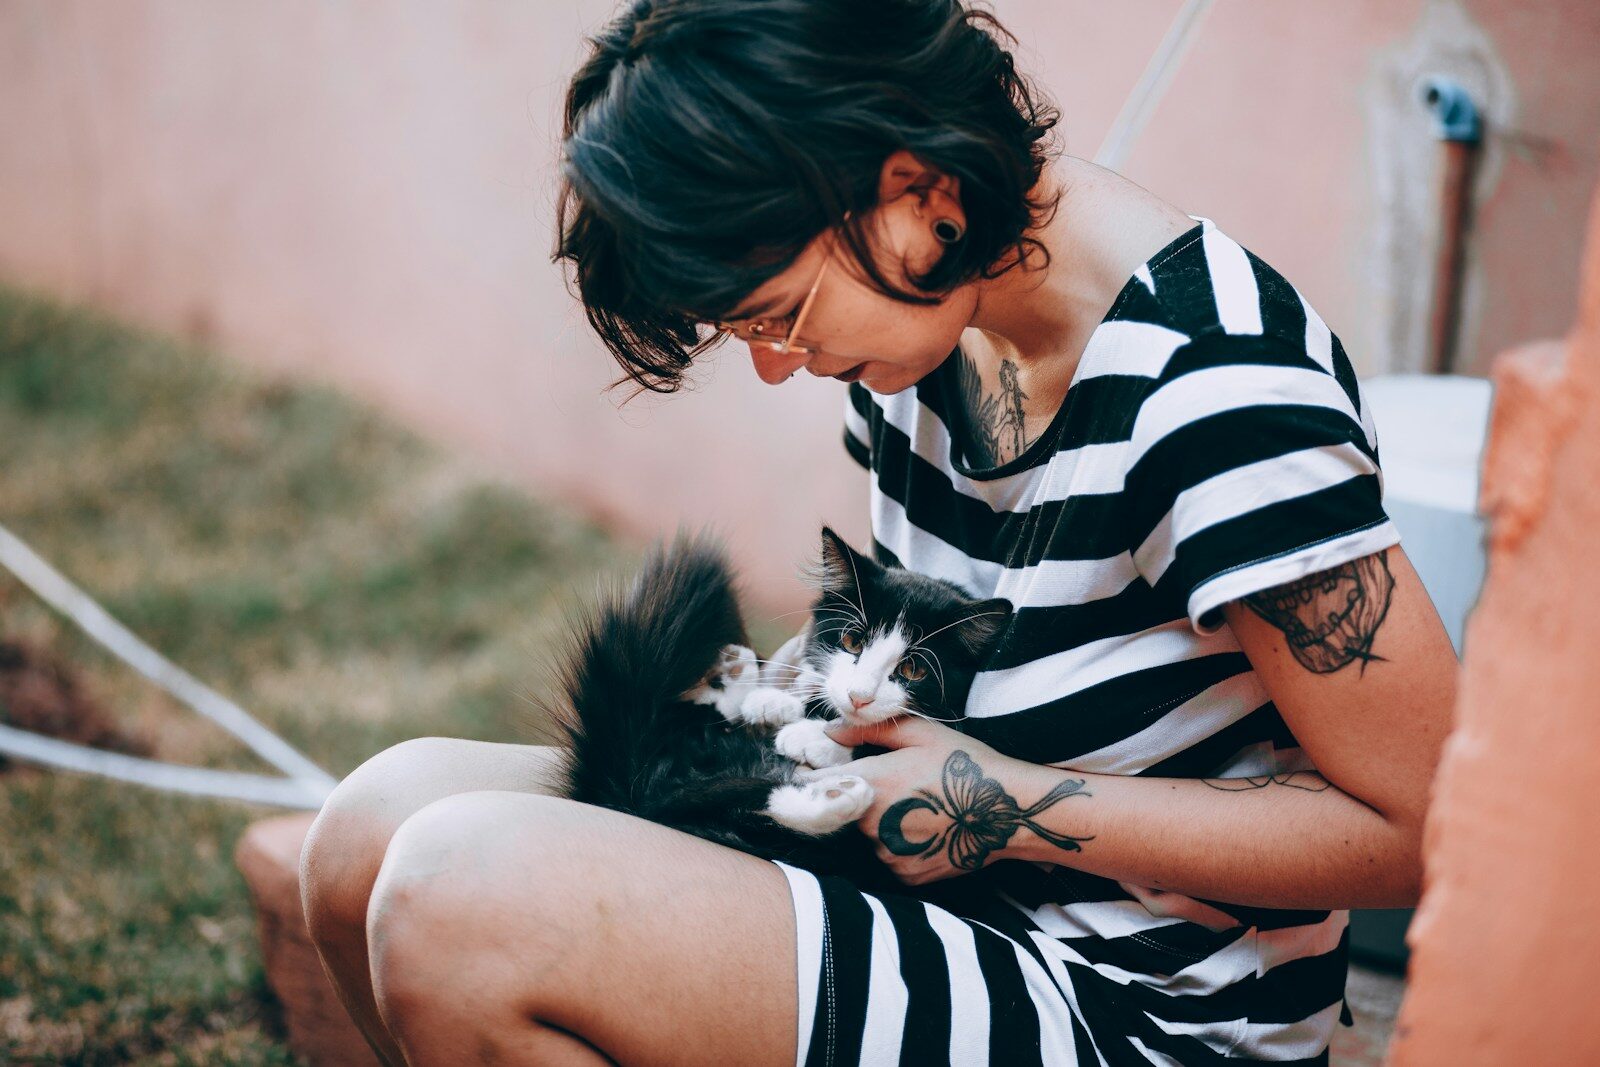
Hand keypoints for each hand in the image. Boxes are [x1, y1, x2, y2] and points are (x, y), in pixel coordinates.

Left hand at [822, 717, 1042, 886]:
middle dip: (860, 798)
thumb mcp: (920, 734)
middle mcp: (872, 824)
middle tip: (897, 787)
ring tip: (918, 808)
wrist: (1006, 810)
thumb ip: (867, 731)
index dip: (818, 776)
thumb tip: (828, 732)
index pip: (819, 783)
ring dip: (881, 824)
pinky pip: (889, 858)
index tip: (825, 773)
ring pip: (868, 837)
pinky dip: (900, 846)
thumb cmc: (965, 764)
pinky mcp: (905, 876)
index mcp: (871, 783)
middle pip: (845, 811)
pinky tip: (927, 830)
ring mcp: (888, 855)